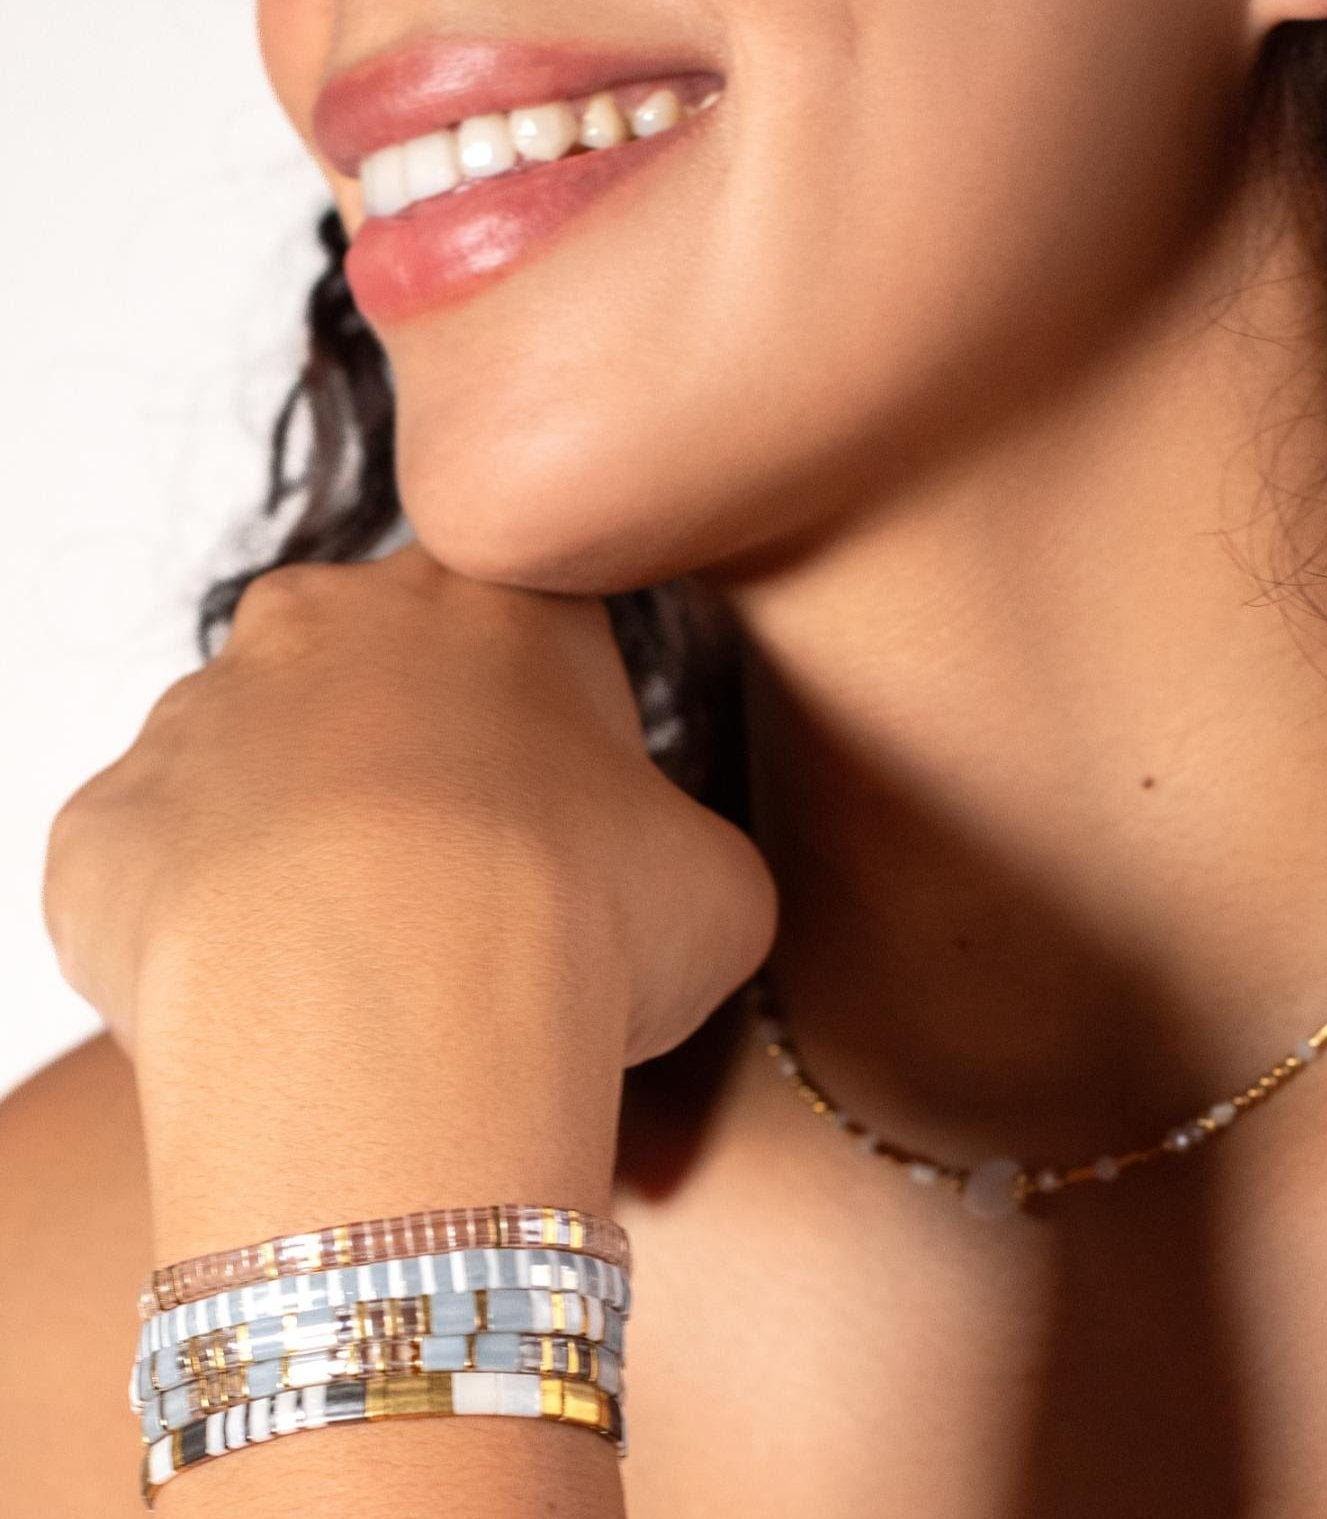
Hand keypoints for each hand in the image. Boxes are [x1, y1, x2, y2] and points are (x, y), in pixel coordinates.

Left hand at [41, 542, 777, 1067]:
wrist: (395, 1018)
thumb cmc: (579, 924)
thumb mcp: (716, 885)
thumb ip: (681, 848)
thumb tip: (658, 886)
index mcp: (494, 604)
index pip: (527, 623)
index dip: (555, 727)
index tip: (566, 821)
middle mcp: (330, 621)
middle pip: (377, 678)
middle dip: (419, 769)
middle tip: (470, 894)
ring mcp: (201, 716)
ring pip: (261, 768)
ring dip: (310, 842)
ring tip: (368, 963)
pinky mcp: (106, 824)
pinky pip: (166, 868)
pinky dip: (213, 927)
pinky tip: (279, 999)